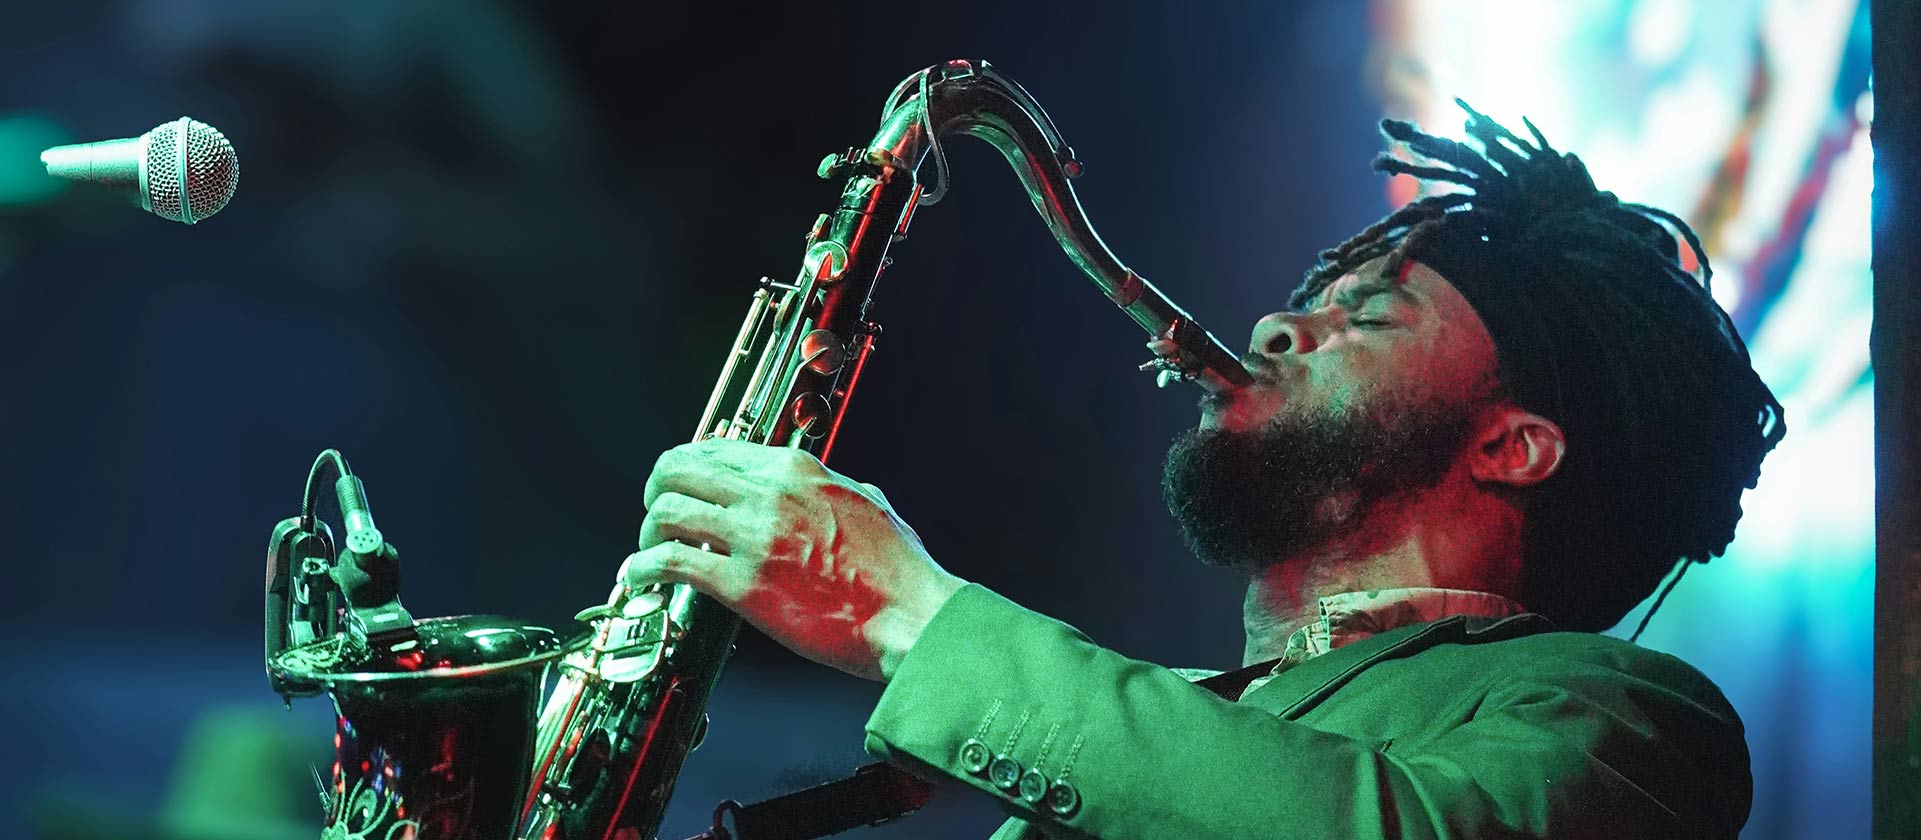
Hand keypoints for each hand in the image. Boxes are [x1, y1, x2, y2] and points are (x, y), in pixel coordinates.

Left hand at [619, 438, 966, 681]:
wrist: (911, 616)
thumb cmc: (899, 572)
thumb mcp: (871, 506)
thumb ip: (841, 491)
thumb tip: (840, 490)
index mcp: (798, 470)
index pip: (718, 448)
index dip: (688, 465)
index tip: (680, 481)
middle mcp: (770, 494)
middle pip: (680, 470)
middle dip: (658, 489)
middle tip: (655, 510)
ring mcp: (754, 537)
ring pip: (666, 512)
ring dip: (648, 531)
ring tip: (649, 550)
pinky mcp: (743, 584)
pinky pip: (671, 563)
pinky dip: (644, 569)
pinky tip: (641, 578)